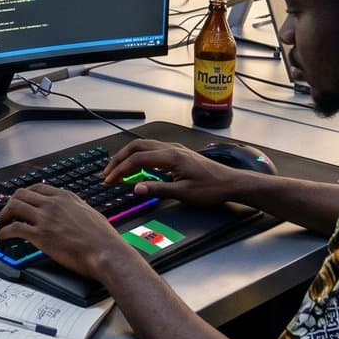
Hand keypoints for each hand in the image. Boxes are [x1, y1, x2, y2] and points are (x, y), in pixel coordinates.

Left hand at [0, 184, 125, 279]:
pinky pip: (14, 229)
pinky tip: (3, 237)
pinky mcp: (40, 235)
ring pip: (14, 207)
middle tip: (8, 214)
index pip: (37, 188)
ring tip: (2, 224)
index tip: (21, 202)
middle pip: (20, 194)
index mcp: (65, 197)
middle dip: (10, 203)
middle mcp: (53, 204)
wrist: (107, 252)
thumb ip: (77, 208)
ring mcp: (45, 218)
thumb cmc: (104, 238)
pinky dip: (4, 232)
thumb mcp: (90, 213)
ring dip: (4, 215)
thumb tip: (73, 210)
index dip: (25, 195)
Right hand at [101, 140, 244, 206]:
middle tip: (107, 173)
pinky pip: (152, 149)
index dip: (120, 170)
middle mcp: (171, 148)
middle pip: (136, 147)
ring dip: (128, 156)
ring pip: (144, 146)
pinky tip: (137, 167)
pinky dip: (138, 156)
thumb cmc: (211, 188)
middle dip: (119, 159)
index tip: (109, 180)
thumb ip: (158, 190)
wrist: (231, 183)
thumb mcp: (184, 193)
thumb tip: (135, 189)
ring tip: (117, 169)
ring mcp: (174, 149)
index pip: (137, 159)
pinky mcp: (178, 153)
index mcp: (170, 156)